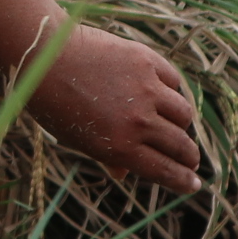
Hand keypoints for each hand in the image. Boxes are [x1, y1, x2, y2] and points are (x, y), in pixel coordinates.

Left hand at [0, 0, 199, 195]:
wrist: (44, 54)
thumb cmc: (52, 101)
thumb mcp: (74, 137)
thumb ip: (104, 155)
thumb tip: (123, 174)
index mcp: (119, 147)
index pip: (165, 171)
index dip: (183, 181)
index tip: (194, 184)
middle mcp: (138, 122)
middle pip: (180, 146)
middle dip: (189, 158)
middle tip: (190, 159)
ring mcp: (146, 90)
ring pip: (183, 114)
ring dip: (182, 124)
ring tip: (176, 125)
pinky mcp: (147, 61)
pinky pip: (173, 82)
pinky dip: (171, 89)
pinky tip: (165, 92)